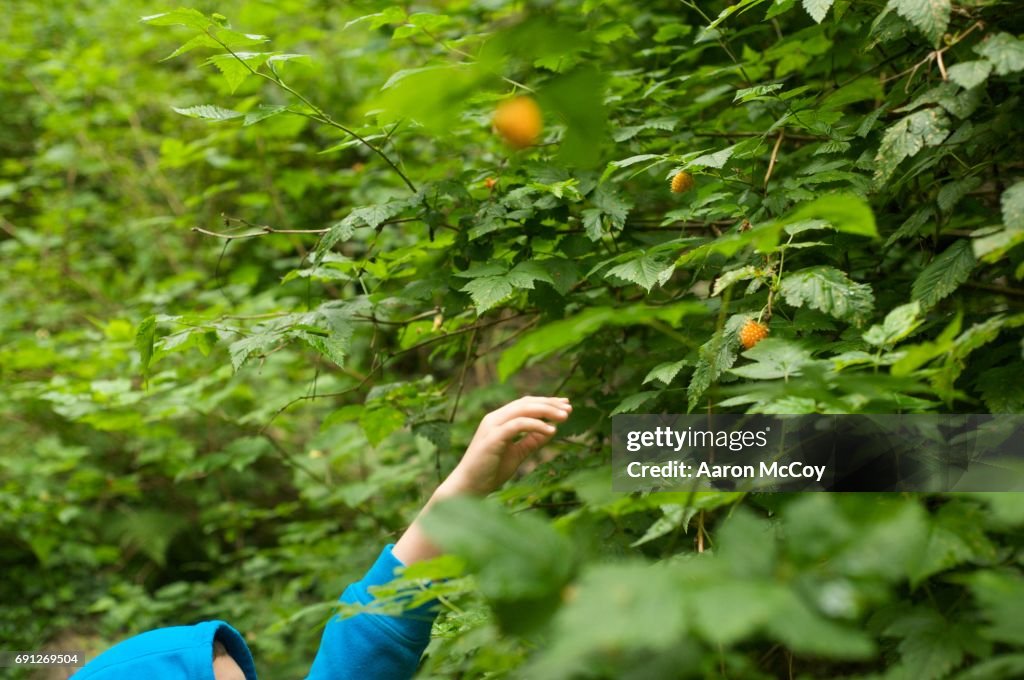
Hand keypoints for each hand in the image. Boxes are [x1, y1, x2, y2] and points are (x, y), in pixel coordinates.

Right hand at [439, 396, 571, 496]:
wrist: (469, 487)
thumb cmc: (491, 471)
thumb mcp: (517, 454)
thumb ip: (532, 441)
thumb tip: (552, 429)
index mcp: (499, 420)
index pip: (525, 404)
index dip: (546, 402)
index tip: (565, 405)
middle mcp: (494, 418)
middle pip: (526, 402)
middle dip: (549, 404)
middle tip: (569, 407)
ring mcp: (492, 426)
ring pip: (522, 409)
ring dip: (546, 411)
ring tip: (564, 416)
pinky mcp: (493, 437)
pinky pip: (518, 425)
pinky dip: (536, 425)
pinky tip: (551, 430)